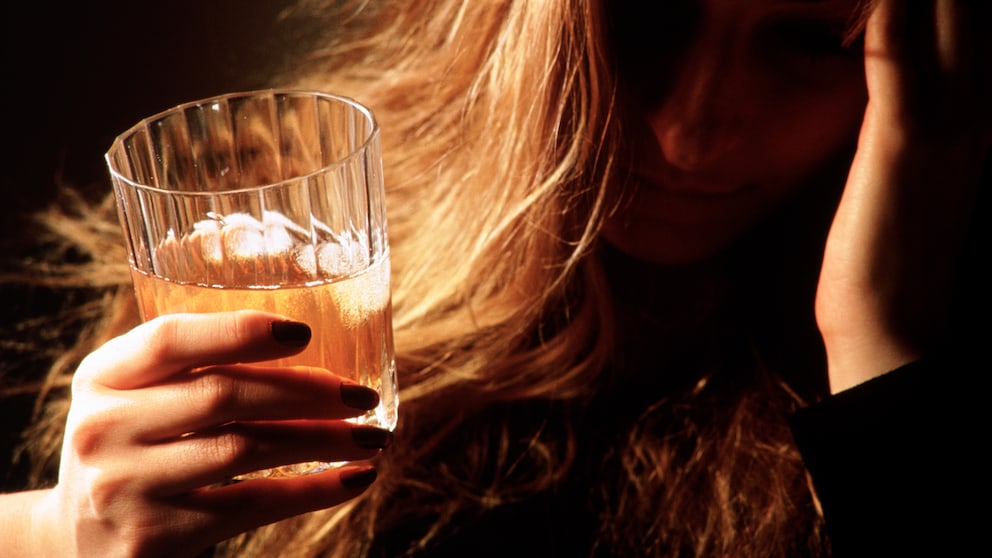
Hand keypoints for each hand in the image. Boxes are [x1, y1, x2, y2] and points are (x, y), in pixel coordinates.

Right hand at [35, 310, 388, 556]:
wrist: (79, 542)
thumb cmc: (134, 449)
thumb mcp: (137, 398)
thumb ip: (193, 367)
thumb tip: (307, 340)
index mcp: (104, 376)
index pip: (170, 340)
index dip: (240, 331)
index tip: (303, 331)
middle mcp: (105, 428)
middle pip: (220, 395)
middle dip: (304, 391)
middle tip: (360, 394)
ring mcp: (125, 486)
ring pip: (243, 450)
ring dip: (321, 440)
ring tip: (373, 435)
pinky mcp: (154, 536)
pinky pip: (250, 505)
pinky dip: (312, 490)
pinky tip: (354, 477)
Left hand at [815, 0, 990, 391]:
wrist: (891, 325)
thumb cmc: (889, 249)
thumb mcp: (907, 168)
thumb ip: (909, 115)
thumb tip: (891, 69)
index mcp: (973, 113)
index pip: (973, 19)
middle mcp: (973, 109)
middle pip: (972, 6)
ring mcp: (944, 127)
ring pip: (949, 19)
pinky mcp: (901, 147)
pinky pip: (897, 63)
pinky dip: (895, 16)